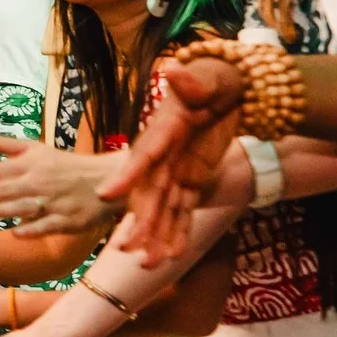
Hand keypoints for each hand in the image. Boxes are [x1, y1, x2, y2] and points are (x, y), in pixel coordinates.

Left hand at [0, 137, 121, 235]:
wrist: (107, 179)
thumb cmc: (64, 165)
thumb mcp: (34, 149)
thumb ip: (0, 144)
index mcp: (30, 164)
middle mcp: (40, 181)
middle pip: (6, 188)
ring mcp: (55, 201)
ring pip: (25, 206)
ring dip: (2, 209)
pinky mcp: (69, 220)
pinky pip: (49, 225)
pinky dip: (33, 228)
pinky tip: (16, 232)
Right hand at [97, 57, 245, 263]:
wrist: (231, 90)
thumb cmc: (215, 79)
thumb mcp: (208, 78)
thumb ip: (191, 82)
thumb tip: (172, 70)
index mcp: (163, 133)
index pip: (143, 157)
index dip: (126, 176)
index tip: (106, 194)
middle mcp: (165, 157)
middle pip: (150, 193)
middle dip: (139, 222)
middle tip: (125, 248)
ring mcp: (177, 172)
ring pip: (165, 210)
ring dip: (156, 237)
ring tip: (149, 265)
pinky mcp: (192, 181)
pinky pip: (185, 211)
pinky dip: (179, 233)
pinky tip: (172, 256)